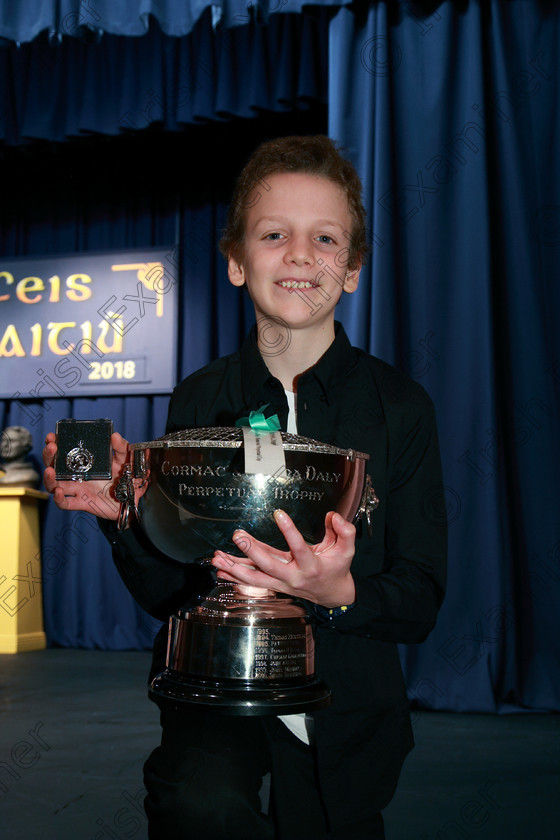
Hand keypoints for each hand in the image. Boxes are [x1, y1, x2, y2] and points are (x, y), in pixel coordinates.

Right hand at [42, 431, 129, 520]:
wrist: (132, 498)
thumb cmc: (126, 476)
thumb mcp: (125, 458)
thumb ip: (121, 447)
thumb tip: (115, 436)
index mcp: (84, 460)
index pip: (64, 450)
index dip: (55, 443)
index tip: (51, 436)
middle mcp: (77, 474)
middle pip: (54, 465)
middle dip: (49, 456)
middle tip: (52, 447)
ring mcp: (78, 488)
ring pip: (54, 484)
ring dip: (48, 478)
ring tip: (50, 470)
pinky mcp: (82, 502)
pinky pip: (65, 503)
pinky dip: (58, 499)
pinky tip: (58, 492)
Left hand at [211, 509, 355, 607]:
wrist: (332, 594)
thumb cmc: (337, 567)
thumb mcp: (347, 549)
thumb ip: (345, 531)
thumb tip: (333, 515)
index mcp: (311, 566)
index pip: (299, 547)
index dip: (289, 531)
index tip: (278, 513)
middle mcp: (293, 576)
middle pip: (269, 565)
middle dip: (252, 551)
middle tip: (238, 536)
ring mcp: (280, 582)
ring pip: (254, 578)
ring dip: (234, 568)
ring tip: (217, 557)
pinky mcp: (272, 583)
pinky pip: (251, 580)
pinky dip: (234, 574)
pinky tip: (219, 568)